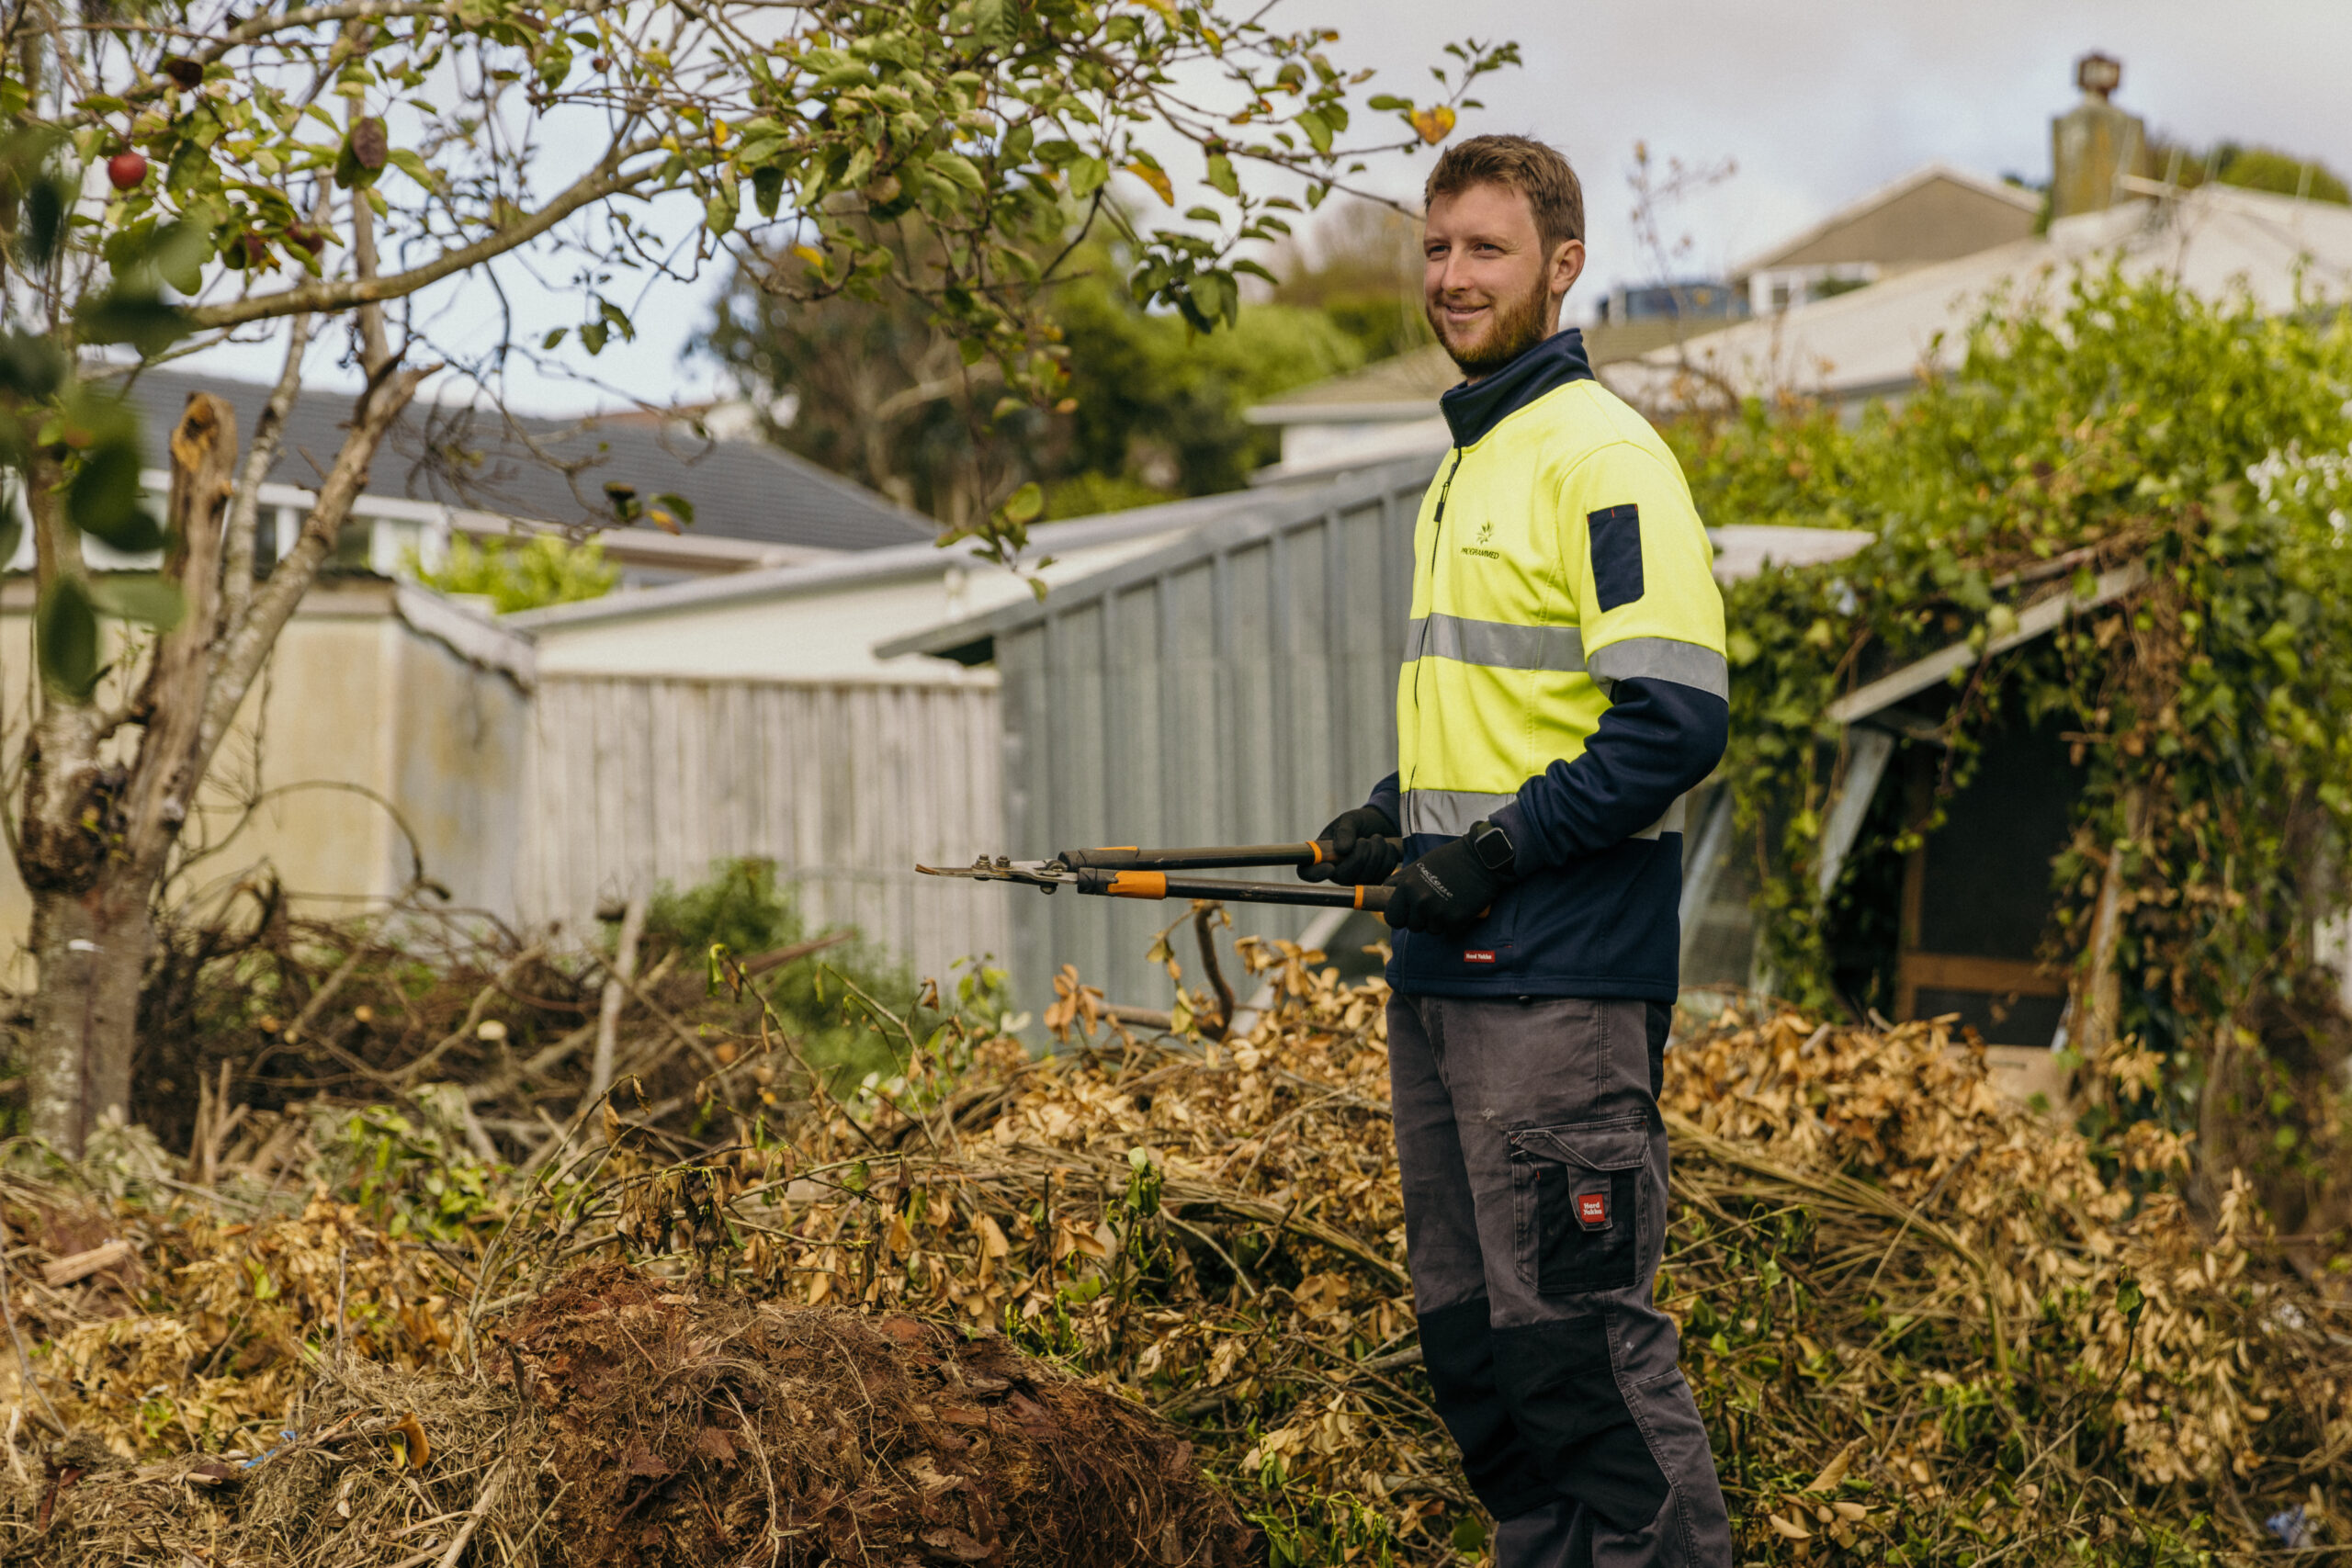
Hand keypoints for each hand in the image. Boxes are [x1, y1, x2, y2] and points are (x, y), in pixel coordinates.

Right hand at [1298, 805, 1401, 883]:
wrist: (1381, 826)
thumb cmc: (1359, 822)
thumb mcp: (1350, 820)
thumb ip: (1345, 831)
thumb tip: (1341, 850)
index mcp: (1321, 856)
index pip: (1307, 872)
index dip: (1315, 874)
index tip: (1330, 867)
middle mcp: (1335, 872)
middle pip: (1342, 877)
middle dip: (1359, 856)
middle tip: (1366, 840)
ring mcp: (1354, 880)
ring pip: (1365, 878)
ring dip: (1376, 854)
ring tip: (1377, 839)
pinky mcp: (1373, 883)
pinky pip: (1382, 877)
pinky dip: (1387, 859)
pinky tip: (1386, 848)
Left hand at [1383, 836, 1507, 934]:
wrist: (1482, 858)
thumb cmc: (1450, 859)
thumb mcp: (1420, 865)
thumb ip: (1400, 880)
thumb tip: (1383, 889)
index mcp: (1407, 888)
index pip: (1392, 918)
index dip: (1401, 916)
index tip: (1409, 913)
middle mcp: (1421, 902)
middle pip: (1413, 927)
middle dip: (1422, 919)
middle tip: (1435, 903)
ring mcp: (1439, 913)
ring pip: (1432, 931)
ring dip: (1440, 921)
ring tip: (1449, 902)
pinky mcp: (1457, 920)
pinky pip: (1451, 932)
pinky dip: (1456, 923)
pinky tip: (1461, 906)